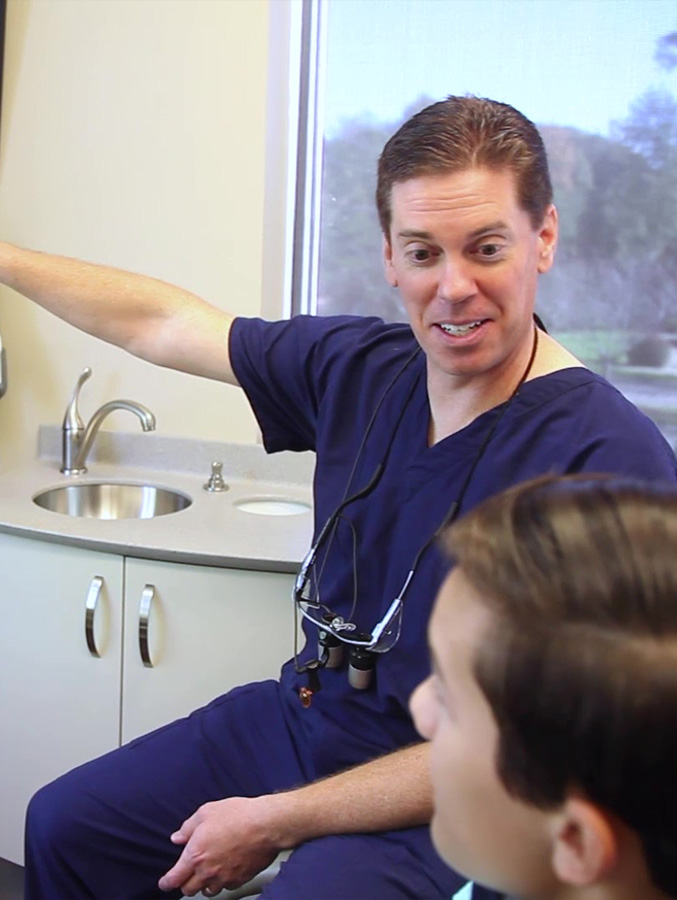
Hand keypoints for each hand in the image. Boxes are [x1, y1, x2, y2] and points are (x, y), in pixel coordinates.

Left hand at [158, 796, 280, 896]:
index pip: (174, 878)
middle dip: (185, 884)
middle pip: (188, 890)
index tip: (165, 883)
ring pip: (208, 891)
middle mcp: (207, 871)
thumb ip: (188, 827)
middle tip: (187, 875)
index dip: (166, 883)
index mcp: (195, 855)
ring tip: (208, 872)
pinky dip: (223, 882)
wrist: (266, 824)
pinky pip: (226, 887)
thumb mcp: (207, 812)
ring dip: (204, 884)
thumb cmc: (238, 815)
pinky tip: (225, 869)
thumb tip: (178, 837)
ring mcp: (224, 877)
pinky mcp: (240, 879)